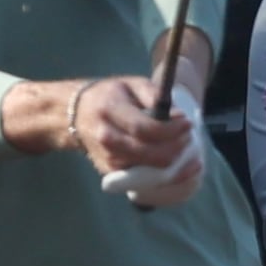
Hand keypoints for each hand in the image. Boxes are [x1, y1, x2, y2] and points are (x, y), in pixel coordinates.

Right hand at [101, 87, 209, 207]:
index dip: (172, 130)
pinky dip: (167, 175)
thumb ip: (155, 97)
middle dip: (177, 147)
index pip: (145, 129)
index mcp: (110, 112)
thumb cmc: (110, 96)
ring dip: (175, 162)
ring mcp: (109, 160)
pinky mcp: (113, 175)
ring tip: (184, 146)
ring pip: (152, 172)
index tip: (187, 123)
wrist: (77, 115)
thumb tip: (179, 117)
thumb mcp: (131, 84)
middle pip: (151, 154)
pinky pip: (146, 181)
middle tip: (188, 135)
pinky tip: (180, 164)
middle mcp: (107, 139)